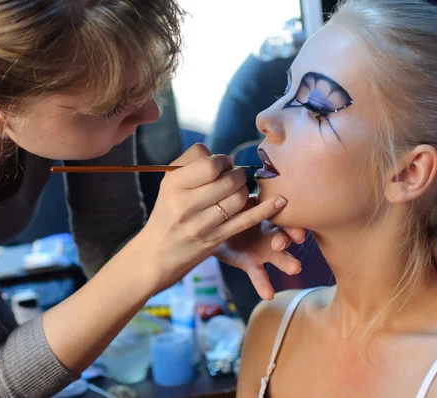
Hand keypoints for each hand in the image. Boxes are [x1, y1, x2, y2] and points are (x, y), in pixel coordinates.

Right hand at [135, 143, 287, 290]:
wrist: (157, 254)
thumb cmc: (167, 214)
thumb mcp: (169, 186)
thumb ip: (192, 165)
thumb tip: (221, 157)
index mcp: (172, 185)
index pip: (208, 161)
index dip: (221, 160)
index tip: (221, 165)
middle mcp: (184, 204)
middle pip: (226, 178)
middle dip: (237, 174)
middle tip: (234, 177)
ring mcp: (200, 224)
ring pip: (238, 197)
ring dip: (244, 191)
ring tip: (238, 192)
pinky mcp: (215, 239)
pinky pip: (246, 220)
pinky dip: (265, 210)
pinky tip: (279, 202)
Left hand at [214, 196, 305, 299]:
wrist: (208, 227)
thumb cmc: (225, 209)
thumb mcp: (232, 199)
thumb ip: (238, 193)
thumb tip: (237, 174)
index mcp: (266, 212)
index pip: (283, 213)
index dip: (290, 219)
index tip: (293, 225)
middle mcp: (270, 230)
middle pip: (286, 233)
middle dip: (288, 237)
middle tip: (283, 243)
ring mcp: (263, 249)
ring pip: (279, 255)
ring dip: (287, 261)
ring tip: (295, 268)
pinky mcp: (251, 263)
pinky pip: (259, 274)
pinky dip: (264, 284)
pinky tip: (268, 294)